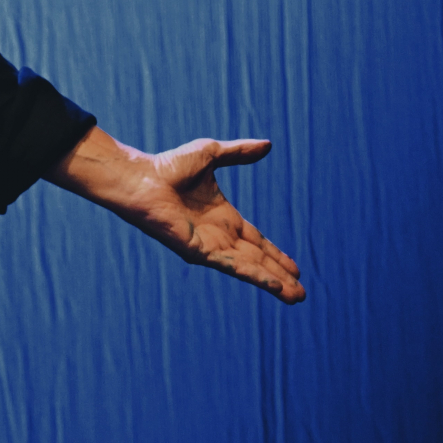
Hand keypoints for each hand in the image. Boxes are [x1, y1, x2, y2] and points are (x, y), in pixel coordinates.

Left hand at [46, 129, 305, 303]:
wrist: (141, 178)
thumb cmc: (168, 166)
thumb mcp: (211, 154)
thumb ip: (239, 152)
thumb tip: (268, 144)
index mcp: (223, 216)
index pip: (256, 241)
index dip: (276, 254)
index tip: (295, 269)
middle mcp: (218, 234)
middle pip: (257, 259)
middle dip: (280, 275)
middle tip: (301, 293)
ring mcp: (209, 245)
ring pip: (249, 267)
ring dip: (273, 282)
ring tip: (297, 298)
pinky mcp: (199, 251)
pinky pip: (232, 266)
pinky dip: (254, 275)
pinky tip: (273, 286)